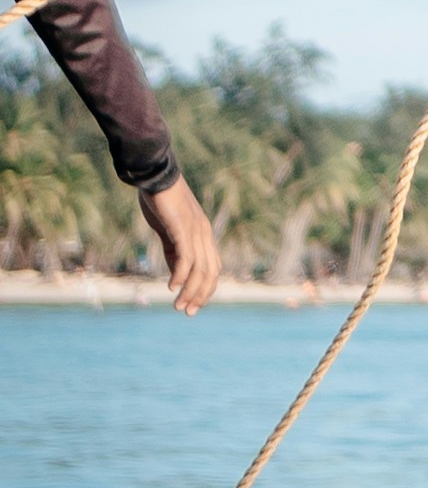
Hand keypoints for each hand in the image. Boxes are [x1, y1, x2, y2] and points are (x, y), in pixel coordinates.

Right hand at [139, 174, 221, 314]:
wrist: (155, 175)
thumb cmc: (161, 201)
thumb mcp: (169, 231)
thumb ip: (174, 250)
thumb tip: (176, 275)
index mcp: (203, 235)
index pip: (212, 269)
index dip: (205, 289)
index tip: (192, 306)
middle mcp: (204, 234)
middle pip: (210, 273)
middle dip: (200, 295)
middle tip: (186, 312)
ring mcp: (195, 231)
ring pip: (200, 269)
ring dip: (190, 291)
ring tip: (178, 306)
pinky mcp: (183, 228)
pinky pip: (186, 257)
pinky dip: (181, 274)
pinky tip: (172, 286)